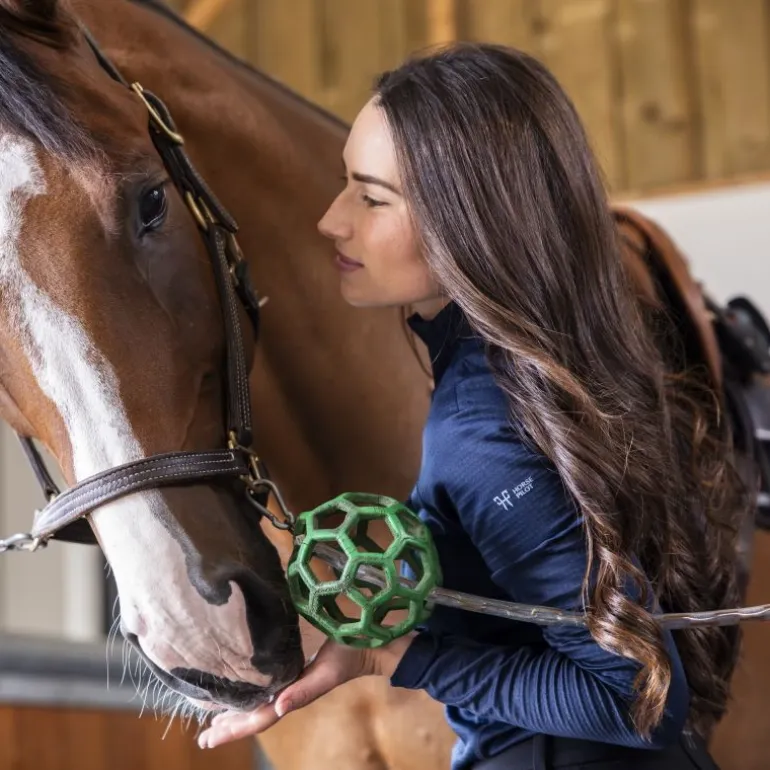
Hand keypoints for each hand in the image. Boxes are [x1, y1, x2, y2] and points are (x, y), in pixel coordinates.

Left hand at [197, 632, 414, 748]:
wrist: (369, 646)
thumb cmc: (349, 654)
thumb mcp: (328, 671)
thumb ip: (305, 690)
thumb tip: (278, 707)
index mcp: (294, 694)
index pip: (258, 718)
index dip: (234, 728)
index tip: (209, 737)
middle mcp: (289, 692)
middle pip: (254, 716)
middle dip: (229, 726)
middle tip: (203, 737)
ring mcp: (292, 683)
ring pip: (259, 705)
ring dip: (237, 713)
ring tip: (214, 721)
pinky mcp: (296, 671)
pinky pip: (267, 689)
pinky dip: (249, 694)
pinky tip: (241, 691)